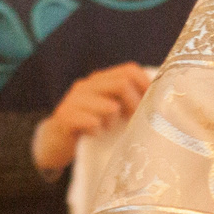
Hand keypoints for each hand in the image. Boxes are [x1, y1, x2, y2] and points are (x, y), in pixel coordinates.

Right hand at [31, 63, 151, 175]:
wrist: (54, 143)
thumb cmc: (89, 127)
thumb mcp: (110, 111)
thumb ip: (128, 102)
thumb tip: (159, 100)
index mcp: (101, 80)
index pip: (130, 70)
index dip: (145, 87)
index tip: (149, 106)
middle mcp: (88, 85)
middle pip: (122, 84)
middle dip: (134, 106)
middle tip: (133, 122)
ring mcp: (75, 100)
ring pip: (108, 105)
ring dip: (114, 121)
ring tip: (109, 129)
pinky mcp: (65, 117)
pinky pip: (90, 121)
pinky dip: (98, 129)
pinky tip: (96, 134)